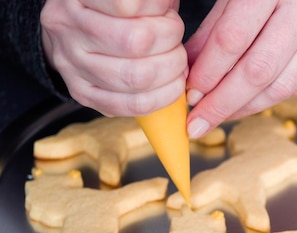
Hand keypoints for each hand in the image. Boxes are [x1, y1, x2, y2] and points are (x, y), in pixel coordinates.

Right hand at [41, 0, 186, 116]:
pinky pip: (130, 105)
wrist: (79, 28)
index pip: (127, 5)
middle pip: (136, 42)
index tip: (167, 13)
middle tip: (175, 39)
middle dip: (171, 42)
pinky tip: (171, 84)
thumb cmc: (116, 5)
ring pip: (135, 77)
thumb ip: (153, 2)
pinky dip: (162, 97)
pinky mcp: (82, 93)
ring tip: (176, 61)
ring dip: (171, 71)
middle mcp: (67, 27)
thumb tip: (171, 15)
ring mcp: (71, 63)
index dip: (160, 11)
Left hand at [184, 0, 296, 137]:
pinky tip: (251, 103)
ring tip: (222, 115)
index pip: (234, 39)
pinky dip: (271, 99)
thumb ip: (217, 27)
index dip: (209, 72)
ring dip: (247, 107)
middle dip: (224, 102)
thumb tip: (191, 68)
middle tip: (200, 122)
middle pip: (259, 70)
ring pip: (283, 85)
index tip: (191, 94)